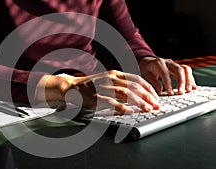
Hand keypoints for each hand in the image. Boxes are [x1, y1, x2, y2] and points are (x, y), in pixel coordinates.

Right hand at [36, 70, 159, 113]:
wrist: (73, 87)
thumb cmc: (92, 85)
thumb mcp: (108, 80)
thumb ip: (121, 84)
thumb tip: (139, 93)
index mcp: (115, 74)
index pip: (136, 79)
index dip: (148, 88)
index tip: (156, 96)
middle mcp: (110, 78)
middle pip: (133, 86)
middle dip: (147, 96)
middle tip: (156, 105)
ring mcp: (103, 87)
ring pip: (125, 93)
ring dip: (138, 102)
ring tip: (147, 109)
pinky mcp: (96, 97)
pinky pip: (112, 102)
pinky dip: (122, 107)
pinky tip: (130, 112)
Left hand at [139, 57, 196, 94]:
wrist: (149, 61)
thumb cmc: (147, 69)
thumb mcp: (145, 75)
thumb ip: (153, 82)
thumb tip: (160, 91)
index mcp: (158, 63)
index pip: (165, 73)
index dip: (169, 84)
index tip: (170, 93)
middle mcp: (168, 62)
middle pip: (178, 70)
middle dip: (181, 82)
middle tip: (181, 92)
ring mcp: (174, 64)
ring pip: (185, 69)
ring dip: (189, 80)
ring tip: (189, 90)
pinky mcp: (179, 67)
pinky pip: (187, 71)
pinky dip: (191, 79)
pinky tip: (193, 87)